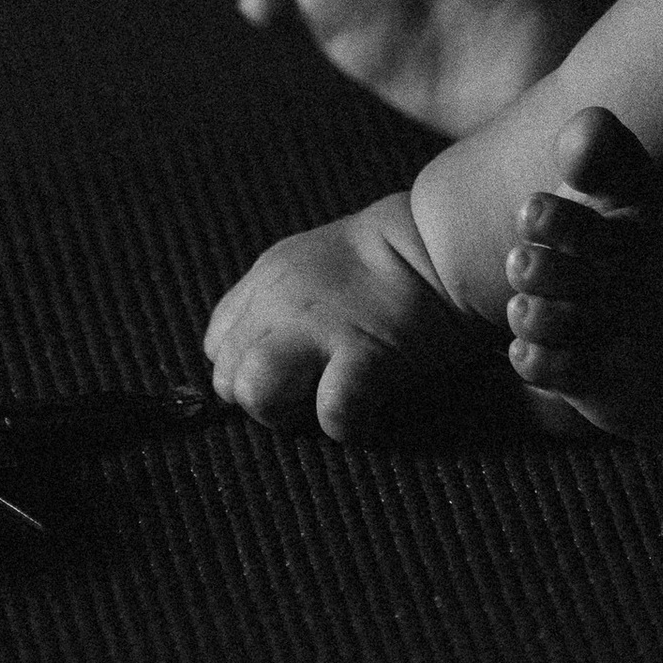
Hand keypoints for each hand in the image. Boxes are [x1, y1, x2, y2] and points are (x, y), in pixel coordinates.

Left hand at [203, 193, 500, 438]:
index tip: (287, 373)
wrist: (444, 240)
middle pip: (229, 380)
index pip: (218, 347)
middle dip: (266, 399)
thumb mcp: (312, 263)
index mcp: (267, 278)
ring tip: (330, 401)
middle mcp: (280, 302)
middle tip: (313, 391)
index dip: (248, 369)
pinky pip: (331, 413)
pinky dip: (349, 423)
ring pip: (257, 395)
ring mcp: (318, 328)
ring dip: (291, 412)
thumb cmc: (389, 257)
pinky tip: (371, 409)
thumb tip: (259, 359)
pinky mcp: (364, 355)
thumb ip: (276, 302)